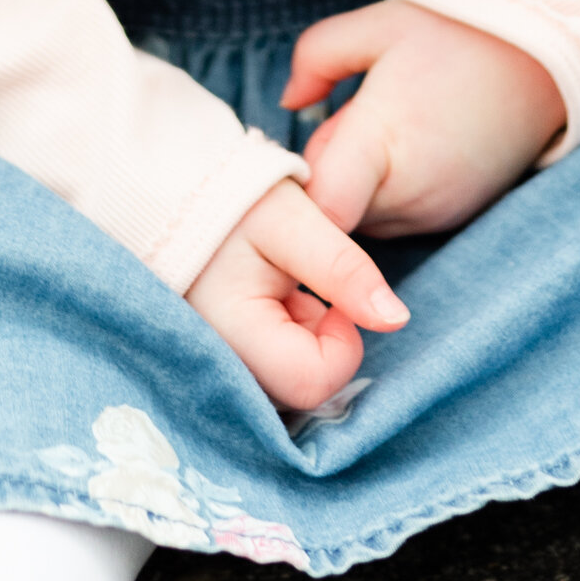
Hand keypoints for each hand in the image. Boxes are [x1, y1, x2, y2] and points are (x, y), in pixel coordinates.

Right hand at [185, 180, 409, 413]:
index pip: (311, 381)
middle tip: (304, 291)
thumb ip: (344, 270)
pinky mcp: (222, 356)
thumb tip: (396, 319)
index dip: (340, 343)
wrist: (183, 190)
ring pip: (288, 382)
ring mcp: (217, 363)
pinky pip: (271, 370)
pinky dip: (287, 339)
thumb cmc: (238, 200)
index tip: (330, 300)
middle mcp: (218, 362)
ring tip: (285, 288)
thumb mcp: (296, 221)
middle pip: (299, 389)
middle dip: (321, 343)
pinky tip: (272, 298)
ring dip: (305, 340)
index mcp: (232, 333)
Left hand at [284, 0, 564, 239]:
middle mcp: (407, 196)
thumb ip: (316, 56)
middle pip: (331, 213)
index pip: (319, 211)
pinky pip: (395, 219)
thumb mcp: (376, 25)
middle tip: (347, 119)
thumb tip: (288, 102)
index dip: (291, 197)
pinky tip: (409, 147)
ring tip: (384, 129)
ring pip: (362, 219)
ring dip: (355, 187)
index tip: (279, 170)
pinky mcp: (452, 221)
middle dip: (323, 176)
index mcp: (380, 144)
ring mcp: (434, 215)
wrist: (541, 60)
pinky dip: (386, 194)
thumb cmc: (453, 37)